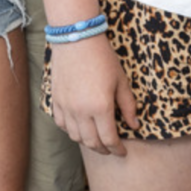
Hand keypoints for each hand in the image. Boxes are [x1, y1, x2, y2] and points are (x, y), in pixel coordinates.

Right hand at [49, 35, 137, 156]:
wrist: (77, 39)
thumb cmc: (102, 58)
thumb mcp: (121, 81)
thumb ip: (128, 106)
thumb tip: (135, 125)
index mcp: (101, 107)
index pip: (109, 139)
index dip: (117, 149)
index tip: (123, 151)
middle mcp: (81, 111)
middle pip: (92, 142)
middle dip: (103, 149)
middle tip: (111, 149)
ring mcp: (66, 107)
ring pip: (75, 137)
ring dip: (87, 142)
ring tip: (96, 139)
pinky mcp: (56, 100)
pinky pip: (61, 124)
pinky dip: (71, 131)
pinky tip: (79, 128)